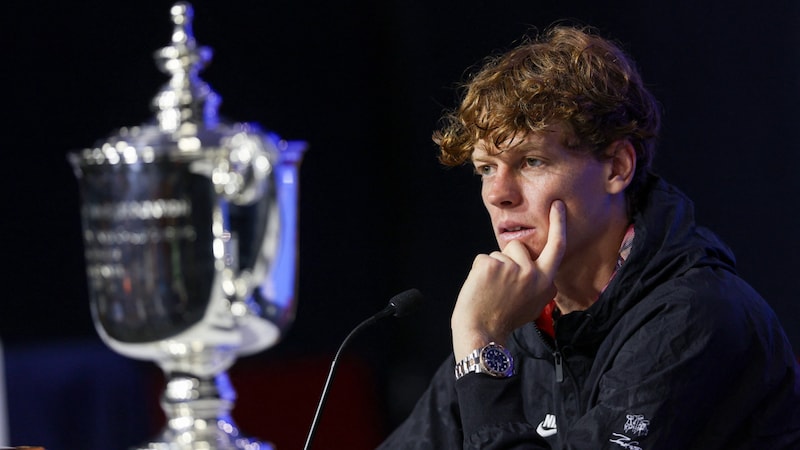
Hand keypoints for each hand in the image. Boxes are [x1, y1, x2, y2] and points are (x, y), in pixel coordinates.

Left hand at [451, 200, 565, 359]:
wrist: (482, 331)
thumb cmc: (505, 318)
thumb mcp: (534, 304)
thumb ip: (540, 284)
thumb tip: (538, 269)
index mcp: (546, 281)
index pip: (556, 247)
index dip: (558, 224)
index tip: (557, 204)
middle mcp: (532, 273)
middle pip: (518, 247)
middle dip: (508, 259)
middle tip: (500, 287)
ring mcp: (511, 268)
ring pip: (499, 254)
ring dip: (493, 267)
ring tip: (491, 290)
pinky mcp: (490, 265)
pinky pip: (483, 259)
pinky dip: (479, 272)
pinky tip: (481, 289)